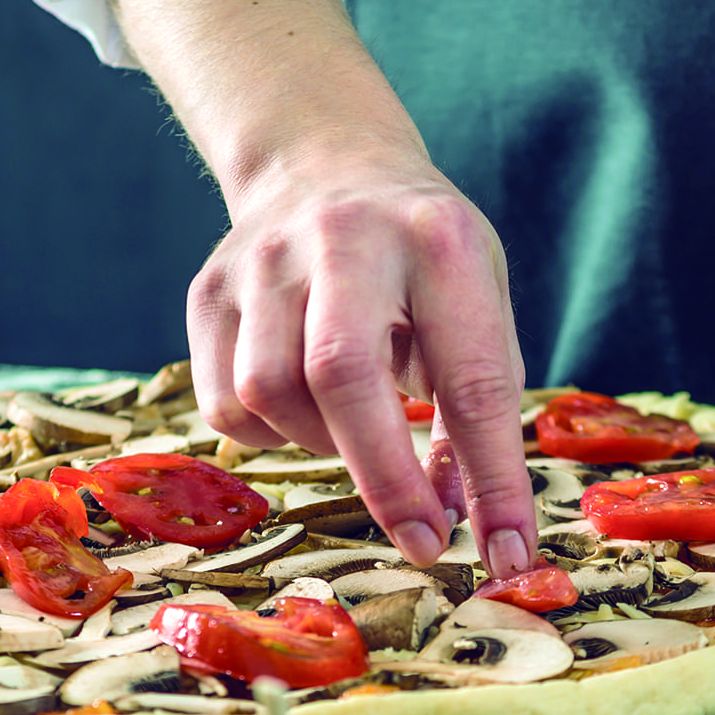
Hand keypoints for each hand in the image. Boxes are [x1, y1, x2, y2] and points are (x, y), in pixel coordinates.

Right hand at [187, 148, 537, 576]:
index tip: (505, 554)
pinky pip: (222, 401)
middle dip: (387, 479)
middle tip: (423, 542)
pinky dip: (268, 433)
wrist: (325, 160)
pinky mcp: (209, 289)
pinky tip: (304, 408)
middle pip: (343, 375)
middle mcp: (345, 237)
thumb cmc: (421, 255)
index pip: (473, 378)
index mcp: (438, 240)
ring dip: (323, 446)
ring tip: (354, 431)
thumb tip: (459, 517)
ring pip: (268, 393)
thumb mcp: (477, 299)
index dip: (493, 479)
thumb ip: (475, 403)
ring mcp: (263, 259)